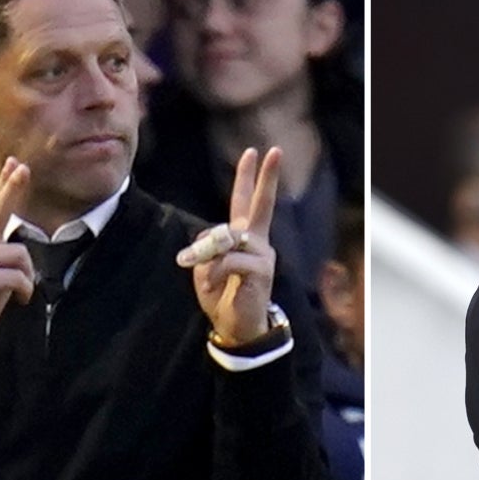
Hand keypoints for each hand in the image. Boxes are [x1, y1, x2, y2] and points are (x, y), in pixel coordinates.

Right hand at [0, 156, 35, 358]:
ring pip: (20, 255)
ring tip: (19, 291)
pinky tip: (16, 299)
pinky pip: (17, 277)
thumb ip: (5, 252)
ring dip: (28, 278)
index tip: (16, 164)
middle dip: (12, 190)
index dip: (6, 187)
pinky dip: (24, 291)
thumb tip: (19, 243)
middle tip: (23, 168)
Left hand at [182, 146, 281, 345]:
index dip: (248, 178)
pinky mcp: (260, 270)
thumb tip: (215, 241)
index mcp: (244, 238)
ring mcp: (262, 255)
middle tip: (276, 152)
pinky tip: (211, 285)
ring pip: (227, 237)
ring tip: (202, 274)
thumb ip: (207, 248)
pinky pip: (228, 259)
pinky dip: (213, 271)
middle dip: (267, 177)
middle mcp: (258, 242)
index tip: (252, 153)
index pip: (245, 202)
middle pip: (261, 204)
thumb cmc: (222, 296)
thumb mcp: (204, 267)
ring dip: (207, 255)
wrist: (237, 328)